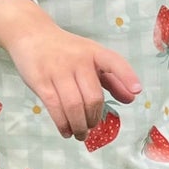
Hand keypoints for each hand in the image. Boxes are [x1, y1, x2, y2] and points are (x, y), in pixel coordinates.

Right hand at [6, 24, 141, 139]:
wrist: (31, 35)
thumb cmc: (66, 50)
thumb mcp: (91, 58)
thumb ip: (112, 78)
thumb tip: (132, 98)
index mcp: (94, 52)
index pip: (114, 62)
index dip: (127, 76)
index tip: (137, 90)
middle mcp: (78, 60)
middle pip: (93, 97)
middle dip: (94, 118)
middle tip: (92, 127)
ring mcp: (58, 70)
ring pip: (74, 106)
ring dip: (80, 126)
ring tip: (81, 133)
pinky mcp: (41, 81)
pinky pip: (55, 108)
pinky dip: (63, 124)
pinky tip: (66, 131)